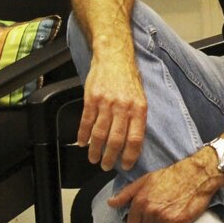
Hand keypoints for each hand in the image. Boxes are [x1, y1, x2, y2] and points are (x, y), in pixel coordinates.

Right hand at [77, 54, 146, 170]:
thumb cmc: (129, 77)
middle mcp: (123, 107)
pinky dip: (83, 135)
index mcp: (139, 108)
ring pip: (99, 133)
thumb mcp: (140, 96)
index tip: (126, 165)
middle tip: (106, 166)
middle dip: (110, 157)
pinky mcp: (91, 98)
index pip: (136, 138)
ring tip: (93, 158)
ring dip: (95, 150)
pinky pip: (86, 121)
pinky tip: (82, 143)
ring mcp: (106, 103)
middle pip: (116, 139)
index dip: (130, 155)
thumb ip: (137, 117)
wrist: (114, 57)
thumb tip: (133, 141)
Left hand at [109, 152, 223, 222]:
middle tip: (162, 215)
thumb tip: (111, 203)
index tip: (149, 216)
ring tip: (169, 218)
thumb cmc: (174, 175)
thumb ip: (127, 193)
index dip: (141, 222)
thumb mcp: (147, 179)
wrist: (198, 174)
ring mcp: (163, 217)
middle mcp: (150, 210)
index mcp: (140, 200)